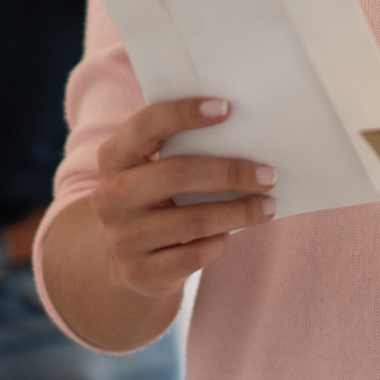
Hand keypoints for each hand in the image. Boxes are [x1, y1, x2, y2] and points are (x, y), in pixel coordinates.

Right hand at [90, 98, 275, 297]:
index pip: (146, 125)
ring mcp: (121, 237)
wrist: (126, 259)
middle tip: (269, 174)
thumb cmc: (156, 199)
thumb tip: (247, 137)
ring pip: (194, 221)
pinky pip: (194, 255)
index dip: (184, 113)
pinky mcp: (138, 271)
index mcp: (114, 157)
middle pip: (177, 174)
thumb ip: (182, 149)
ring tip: (268, 206)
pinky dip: (220, 242)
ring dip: (239, 212)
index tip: (227, 108)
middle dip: (230, 172)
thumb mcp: (153, 170)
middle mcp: (110, 196)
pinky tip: (231, 234)